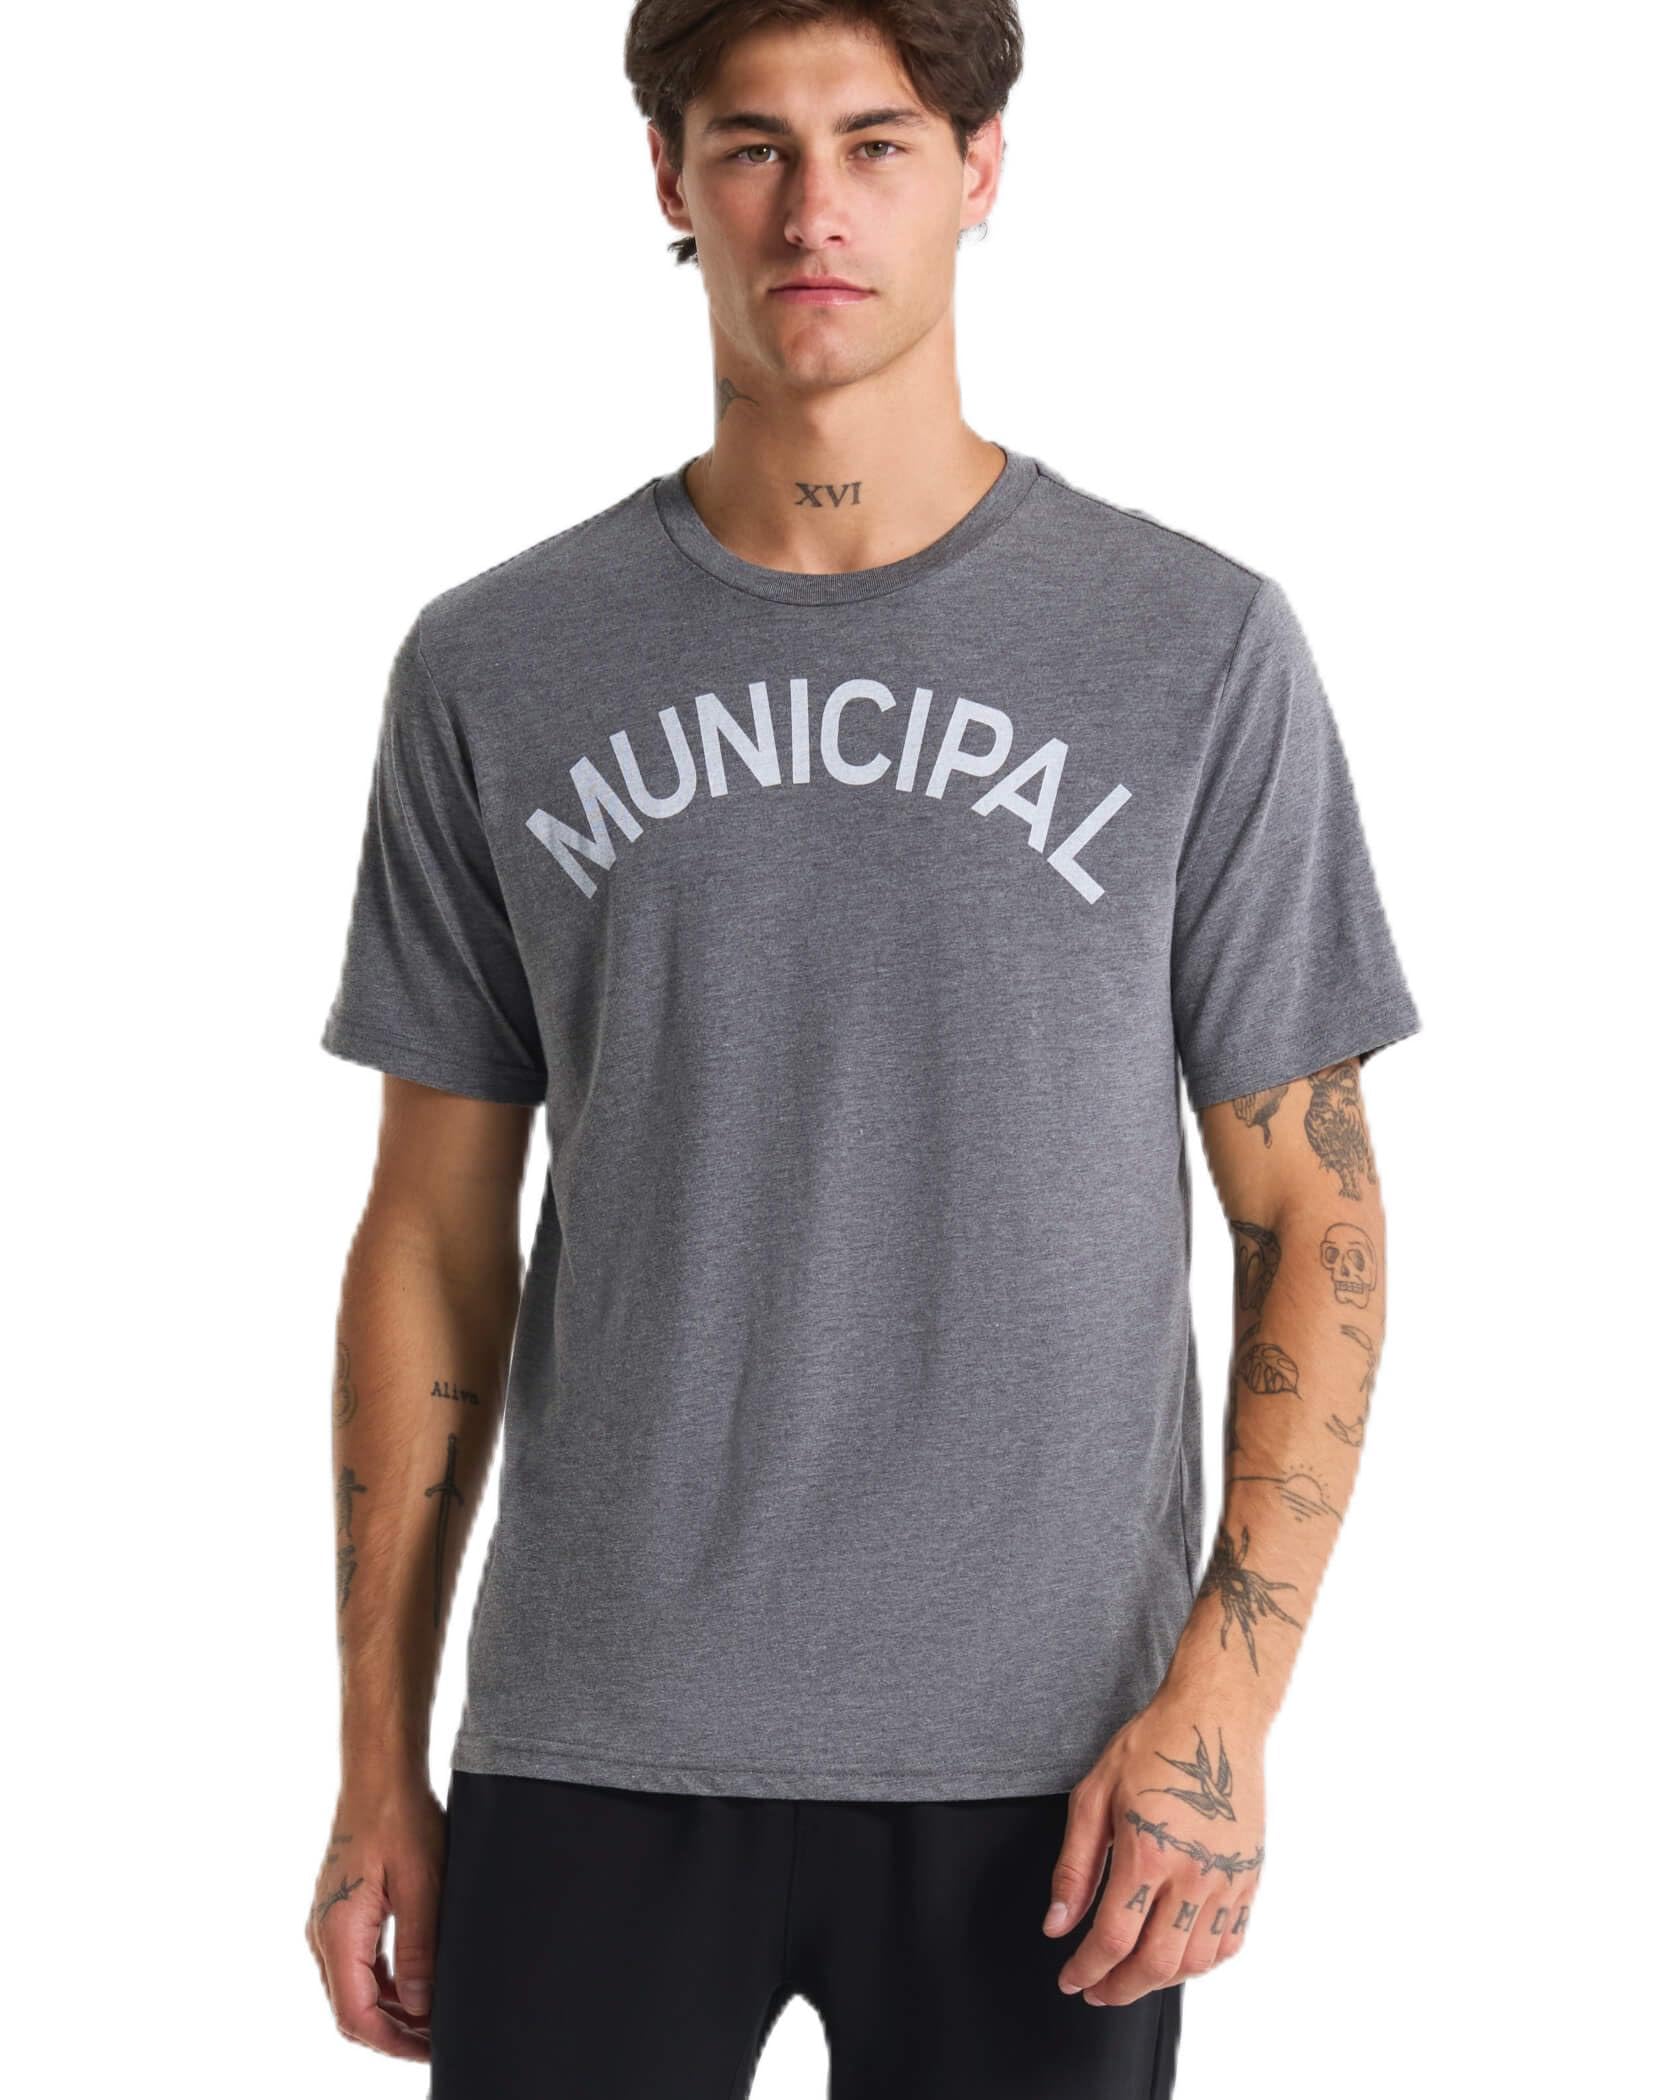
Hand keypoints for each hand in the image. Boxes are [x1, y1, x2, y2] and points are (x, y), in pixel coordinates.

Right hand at [303, 1777, 443, 2060]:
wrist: (378, 1773)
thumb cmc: (400, 1817)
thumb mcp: (422, 1883)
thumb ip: (419, 1947)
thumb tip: (421, 2007)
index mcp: (338, 1931)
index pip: (355, 2014)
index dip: (392, 2041)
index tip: (430, 2050)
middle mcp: (324, 1933)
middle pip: (351, 2008)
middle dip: (394, 2032)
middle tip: (438, 2040)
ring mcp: (329, 1922)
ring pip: (355, 1988)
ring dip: (391, 2009)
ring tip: (435, 2017)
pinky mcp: (341, 1911)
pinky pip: (358, 1963)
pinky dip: (387, 1982)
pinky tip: (419, 1984)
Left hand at [1043, 1700, 1265, 2005]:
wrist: (1215, 1719)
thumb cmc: (1153, 1747)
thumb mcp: (1094, 1795)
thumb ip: (1074, 1867)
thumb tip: (1057, 1924)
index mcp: (1148, 1851)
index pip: (1113, 1938)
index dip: (1086, 1969)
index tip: (1070, 1978)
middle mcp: (1193, 1873)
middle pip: (1156, 1964)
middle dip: (1119, 1989)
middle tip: (1096, 1990)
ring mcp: (1227, 1879)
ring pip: (1196, 1962)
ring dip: (1159, 1981)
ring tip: (1132, 1975)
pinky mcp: (1249, 1877)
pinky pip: (1230, 1941)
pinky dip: (1202, 1962)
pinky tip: (1178, 1956)